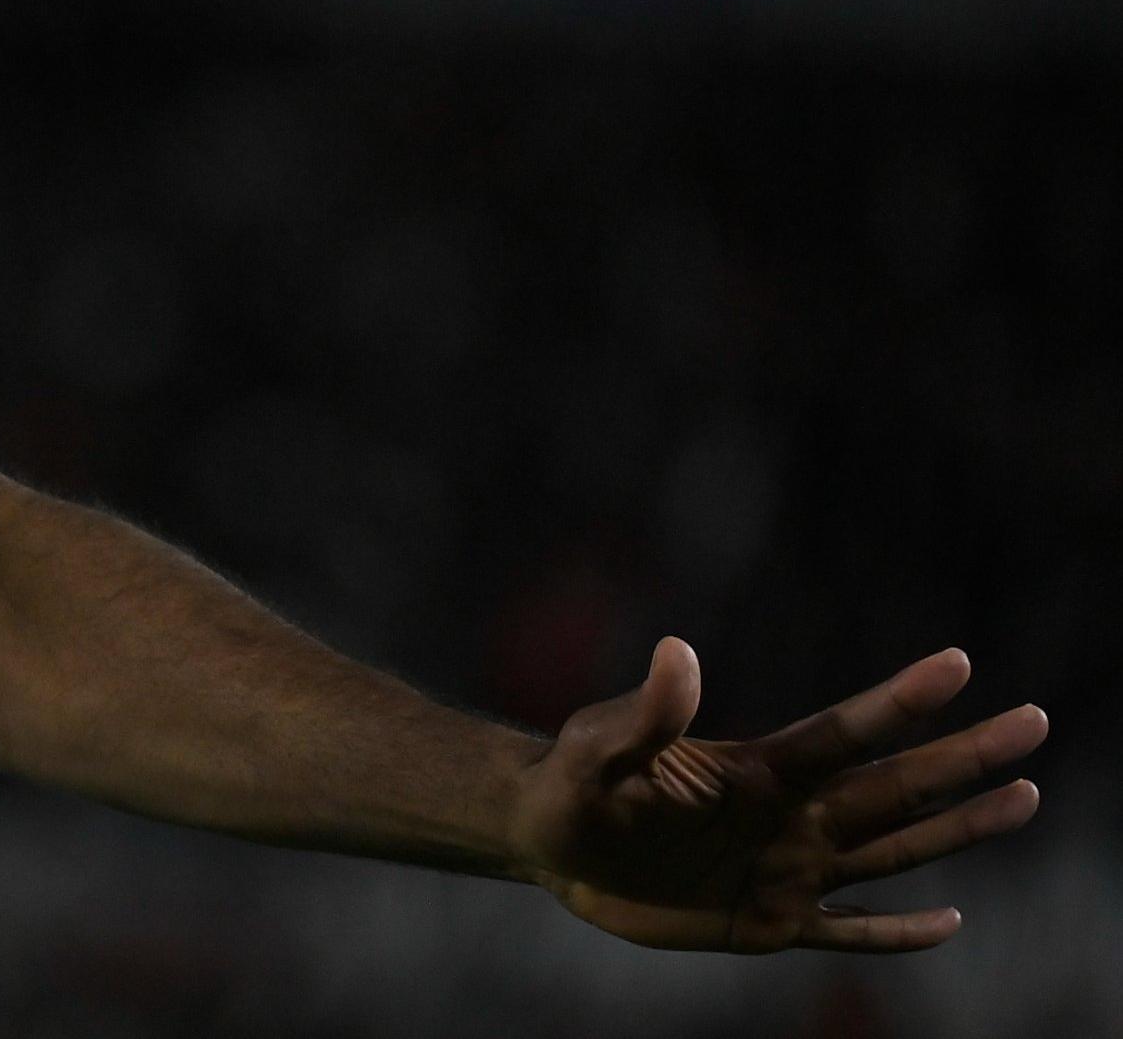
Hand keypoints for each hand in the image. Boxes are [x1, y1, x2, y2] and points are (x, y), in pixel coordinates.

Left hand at [511, 638, 1046, 951]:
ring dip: (959, 829)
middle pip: (894, 787)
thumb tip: (676, 650)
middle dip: (964, 758)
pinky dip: (897, 933)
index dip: (897, 702)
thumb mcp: (598, 746)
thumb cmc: (573, 781)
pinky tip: (951, 923)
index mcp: (758, 771)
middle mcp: (790, 816)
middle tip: (1033, 723)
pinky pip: (847, 929)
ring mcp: (786, 869)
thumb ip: (644, 711)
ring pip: (893, 850)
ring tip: (1024, 797)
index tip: (958, 663)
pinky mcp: (768, 922)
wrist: (552, 844)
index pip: (842, 732)